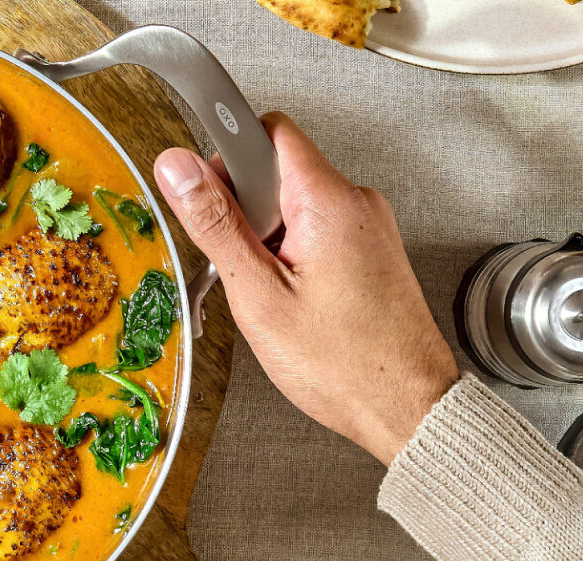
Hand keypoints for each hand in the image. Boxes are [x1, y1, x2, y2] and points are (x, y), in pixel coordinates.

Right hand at [153, 113, 459, 464]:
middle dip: (244, 208)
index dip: (228, 158)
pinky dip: (291, 255)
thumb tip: (176, 168)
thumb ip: (215, 224)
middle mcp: (357, 202)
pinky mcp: (371, 250)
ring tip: (269, 293)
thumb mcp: (258, 295)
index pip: (269, 132)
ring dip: (267, 238)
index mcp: (330, 201)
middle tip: (240, 265)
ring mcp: (368, 225)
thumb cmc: (343, 364)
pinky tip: (290, 299)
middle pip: (279, 169)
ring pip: (295, 203)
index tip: (209, 198)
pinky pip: (317, 229)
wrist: (405, 407)